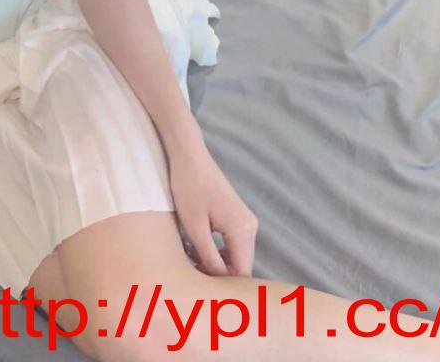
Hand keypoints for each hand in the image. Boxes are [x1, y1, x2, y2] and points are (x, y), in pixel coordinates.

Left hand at [167, 142, 257, 276]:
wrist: (188, 155)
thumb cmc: (188, 188)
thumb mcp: (195, 228)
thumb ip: (209, 258)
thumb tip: (217, 283)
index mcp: (243, 231)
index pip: (241, 274)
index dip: (220, 284)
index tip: (196, 282)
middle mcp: (250, 227)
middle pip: (240, 266)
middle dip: (217, 273)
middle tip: (190, 268)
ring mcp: (245, 220)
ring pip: (235, 255)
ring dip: (215, 261)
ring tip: (190, 255)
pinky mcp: (236, 215)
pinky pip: (231, 243)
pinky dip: (216, 249)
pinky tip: (196, 245)